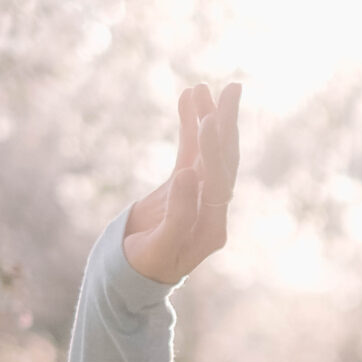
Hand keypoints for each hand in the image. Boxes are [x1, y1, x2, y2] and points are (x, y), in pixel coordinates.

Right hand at [123, 80, 241, 285]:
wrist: (129, 275)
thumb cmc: (143, 268)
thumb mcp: (159, 247)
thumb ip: (177, 215)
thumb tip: (189, 174)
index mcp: (213, 227)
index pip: (220, 182)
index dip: (215, 152)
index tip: (209, 121)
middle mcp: (213, 208)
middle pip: (224, 160)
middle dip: (226, 124)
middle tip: (231, 88)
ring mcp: (199, 194)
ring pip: (208, 151)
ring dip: (208, 118)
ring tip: (203, 86)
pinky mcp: (183, 185)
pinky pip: (189, 151)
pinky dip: (189, 126)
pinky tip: (187, 99)